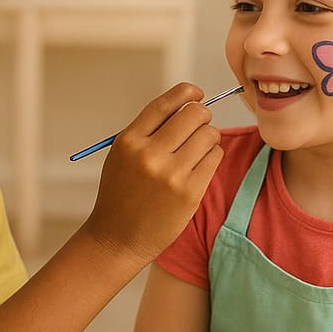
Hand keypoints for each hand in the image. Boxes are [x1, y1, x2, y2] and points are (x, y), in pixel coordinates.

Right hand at [83, 83, 222, 264]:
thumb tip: (188, 103)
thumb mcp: (123, 156)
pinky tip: (199, 166)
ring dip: (209, 138)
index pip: (165, 103)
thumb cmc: (122, 193)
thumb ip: (149, 131)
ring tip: (197, 151)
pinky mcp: (190, 192)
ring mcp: (171, 174)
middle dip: (201, 116)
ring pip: (209, 134)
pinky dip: (212, 156)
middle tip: (198, 127)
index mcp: (129, 141)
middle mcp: (149, 155)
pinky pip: (215, 157)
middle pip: (194, 114)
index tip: (197, 94)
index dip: (187, 93)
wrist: (117, 238)